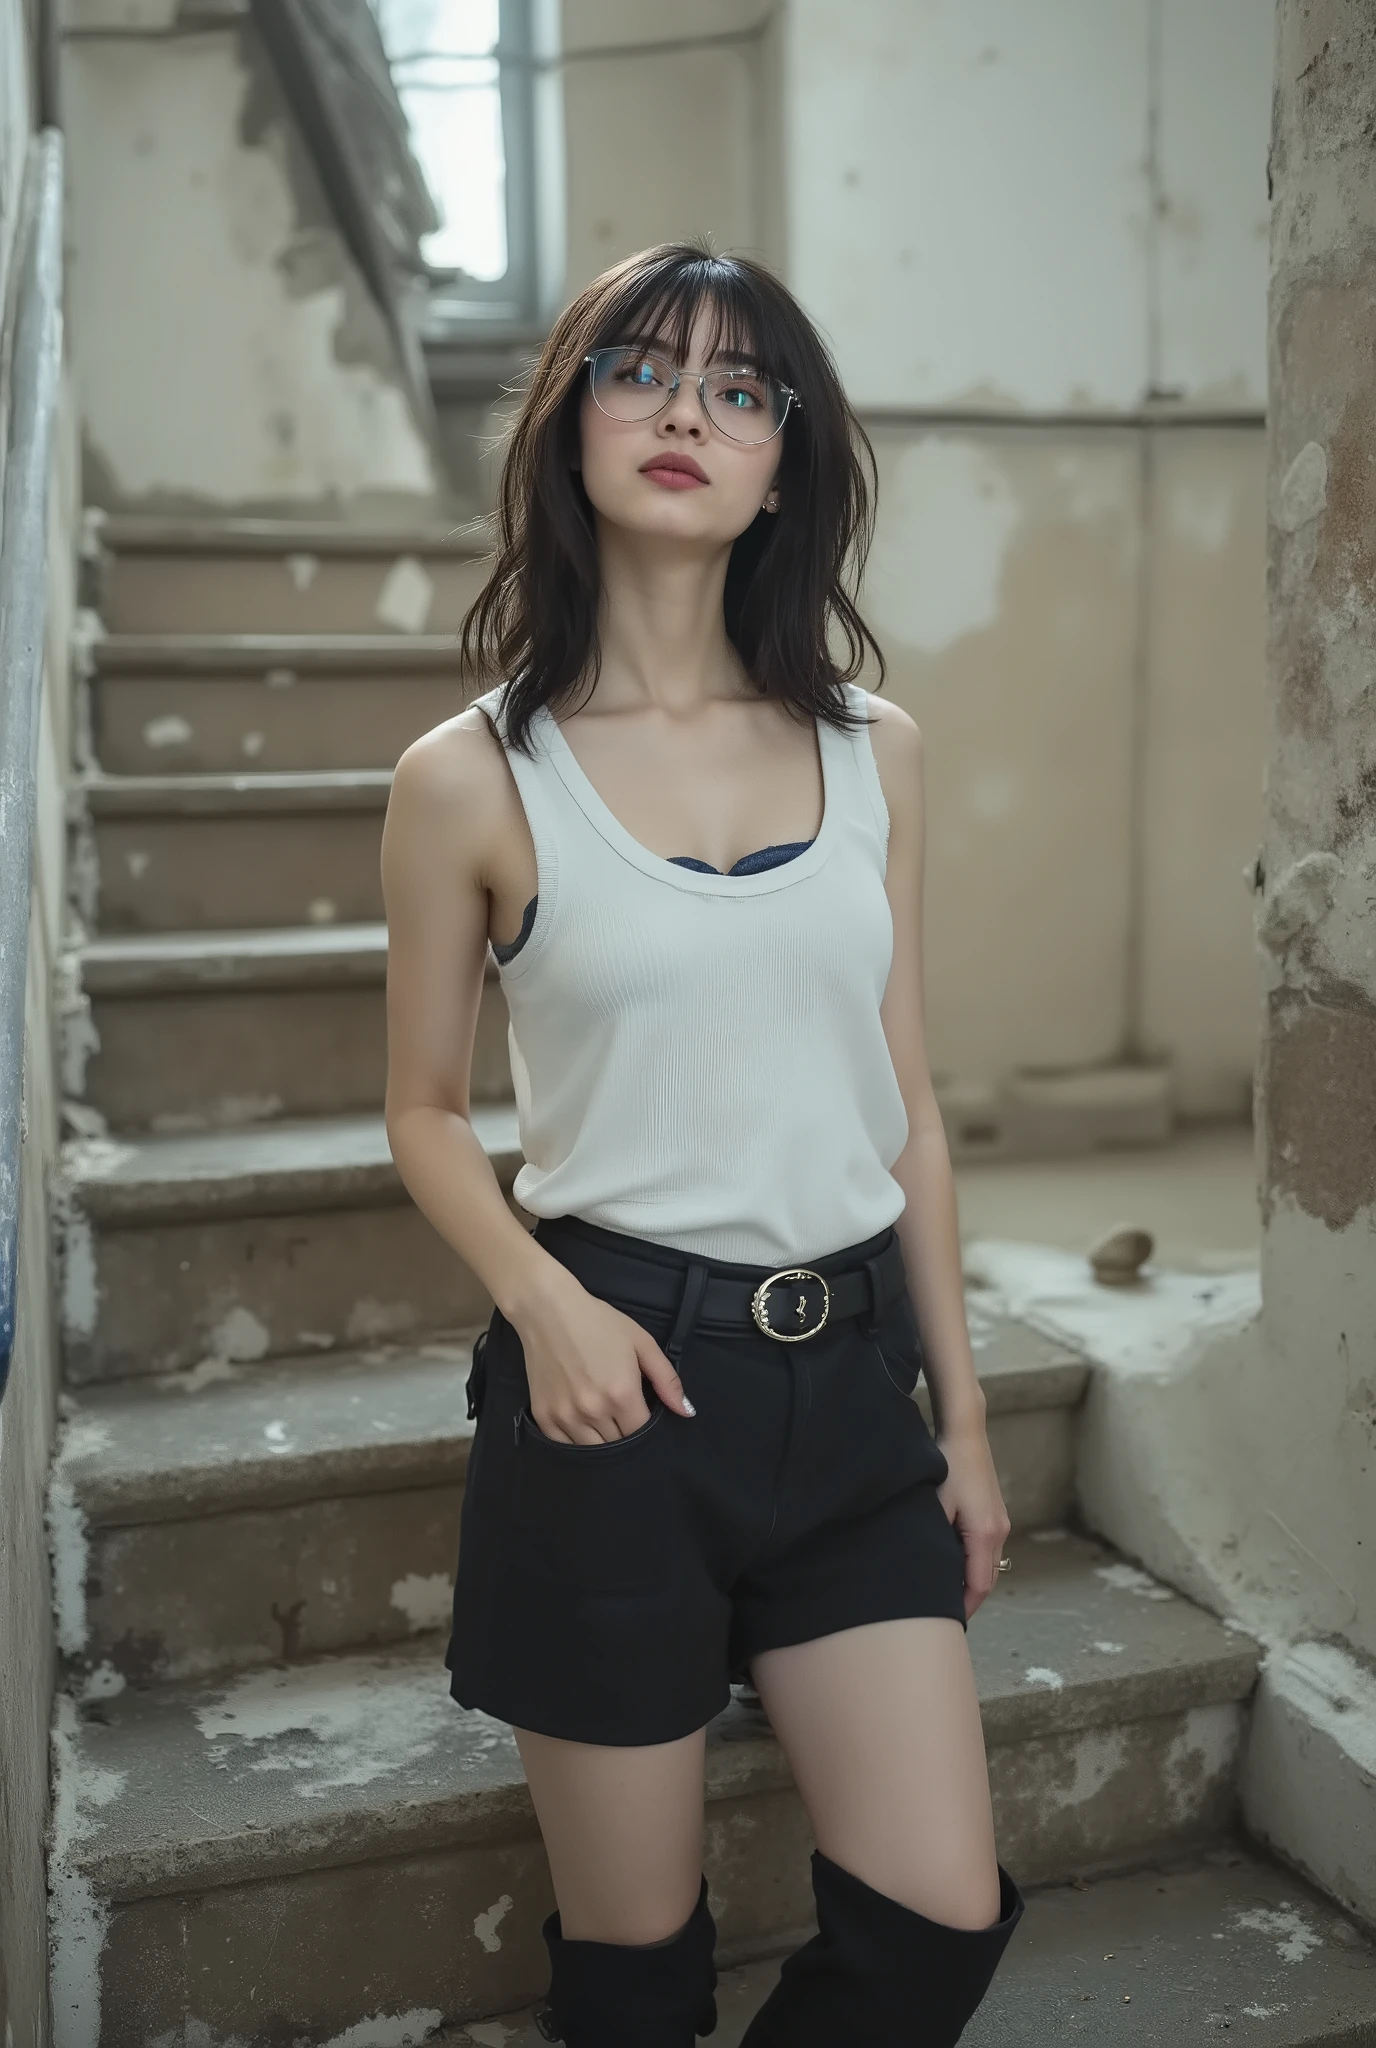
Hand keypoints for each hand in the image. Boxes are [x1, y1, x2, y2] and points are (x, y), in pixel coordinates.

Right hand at [508, 1262, 695, 1443]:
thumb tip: (687, 1412)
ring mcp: (566, 1416)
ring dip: (601, 1441)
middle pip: (618, 1445)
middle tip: (620, 1413)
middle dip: (624, 1434)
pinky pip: (564, 1446)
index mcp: (621, 1393)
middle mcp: (593, 1411)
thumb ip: (667, 1380)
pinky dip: (576, 1442)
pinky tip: (580, 1424)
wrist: (548, 1310)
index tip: (641, 1413)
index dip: (645, 1427)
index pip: (641, 1433)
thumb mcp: (641, 1342)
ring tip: (602, 1419)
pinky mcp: (543, 1416)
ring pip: (593, 1451)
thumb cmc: (598, 1322)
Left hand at [935, 1423, 1010, 1620]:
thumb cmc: (946, 1467)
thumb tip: (928, 1570)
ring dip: (971, 1581)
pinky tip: (954, 1563)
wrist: (965, 1434)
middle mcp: (999, 1533)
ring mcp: (1001, 1523)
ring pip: (989, 1566)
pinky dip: (974, 1563)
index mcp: (984, 1535)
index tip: (945, 1622)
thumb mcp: (935, 1506)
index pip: (977, 1587)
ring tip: (946, 1592)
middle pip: (986, 1580)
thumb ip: (936, 1541)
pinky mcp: (997, 1515)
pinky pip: (988, 1550)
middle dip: (967, 1599)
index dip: (962, 1608)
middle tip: (942, 1613)